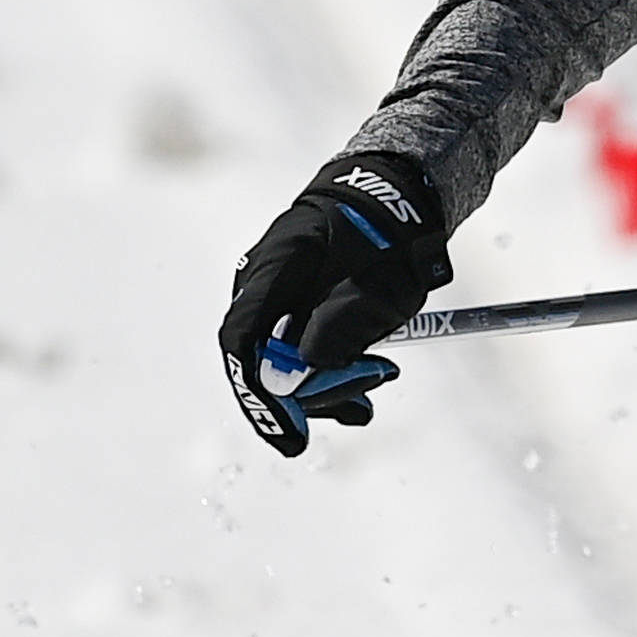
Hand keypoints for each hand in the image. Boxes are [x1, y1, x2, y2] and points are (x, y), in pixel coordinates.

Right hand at [219, 151, 449, 456]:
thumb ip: (344, 326)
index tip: (290, 433)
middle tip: (356, 408)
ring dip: (322, 391)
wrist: (394, 203)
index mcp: (278, 263)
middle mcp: (263, 284)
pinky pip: (297, 356)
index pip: (243, 335)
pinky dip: (326, 380)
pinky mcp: (292, 314)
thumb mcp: (384, 283)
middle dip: (305, 395)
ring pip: (279, 363)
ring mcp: (273, 299)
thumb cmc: (390, 236)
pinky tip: (358, 402)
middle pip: (260, 358)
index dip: (259, 391)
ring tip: (367, 400)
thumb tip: (305, 370)